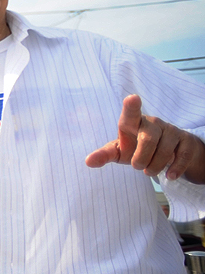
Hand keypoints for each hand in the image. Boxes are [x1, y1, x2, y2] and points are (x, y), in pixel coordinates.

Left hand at [85, 94, 204, 182]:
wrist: (168, 154)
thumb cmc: (137, 149)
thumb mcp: (119, 152)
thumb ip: (104, 155)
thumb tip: (88, 161)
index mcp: (133, 123)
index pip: (131, 113)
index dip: (131, 106)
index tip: (132, 98)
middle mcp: (153, 123)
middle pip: (148, 138)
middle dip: (141, 158)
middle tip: (137, 167)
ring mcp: (171, 130)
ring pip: (165, 150)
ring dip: (155, 167)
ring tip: (149, 171)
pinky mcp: (186, 140)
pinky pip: (183, 155)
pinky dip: (176, 168)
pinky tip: (170, 175)